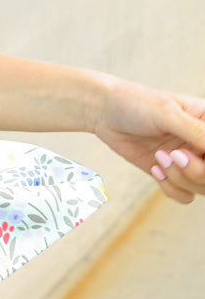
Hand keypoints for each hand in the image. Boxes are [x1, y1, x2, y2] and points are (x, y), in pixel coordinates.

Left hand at [91, 79, 204, 204]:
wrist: (104, 112)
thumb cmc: (137, 103)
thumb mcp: (168, 113)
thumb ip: (197, 132)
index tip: (188, 152)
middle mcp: (203, 143)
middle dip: (196, 171)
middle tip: (173, 155)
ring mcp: (190, 160)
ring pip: (203, 188)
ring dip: (181, 179)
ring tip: (160, 158)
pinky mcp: (173, 173)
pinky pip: (185, 195)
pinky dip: (171, 188)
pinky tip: (155, 168)